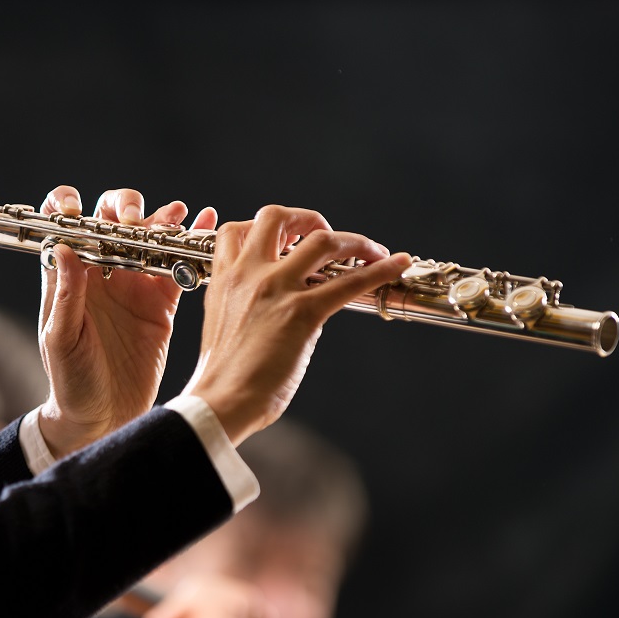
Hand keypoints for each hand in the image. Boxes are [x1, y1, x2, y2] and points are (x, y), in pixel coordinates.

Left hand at [36, 186, 216, 457]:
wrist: (102, 419)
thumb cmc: (70, 381)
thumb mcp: (62, 339)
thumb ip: (66, 295)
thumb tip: (64, 247)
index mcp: (70, 277)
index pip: (66, 225)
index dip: (68, 204)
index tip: (78, 208)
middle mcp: (101, 273)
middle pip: (113, 218)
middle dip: (125, 208)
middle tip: (134, 222)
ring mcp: (134, 285)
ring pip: (150, 236)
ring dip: (163, 219)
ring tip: (178, 216)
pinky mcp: (162, 303)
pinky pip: (177, 264)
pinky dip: (191, 243)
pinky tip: (204, 226)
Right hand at [182, 206, 410, 444]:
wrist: (221, 400)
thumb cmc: (221, 378)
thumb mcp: (224, 326)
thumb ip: (249, 306)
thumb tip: (284, 310)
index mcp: (224, 280)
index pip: (235, 230)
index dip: (263, 228)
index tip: (285, 238)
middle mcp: (249, 275)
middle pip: (276, 217)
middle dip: (306, 217)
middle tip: (324, 233)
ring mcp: (277, 289)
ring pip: (322, 240)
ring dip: (352, 240)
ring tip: (369, 250)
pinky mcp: (303, 312)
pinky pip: (350, 282)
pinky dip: (379, 270)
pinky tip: (397, 264)